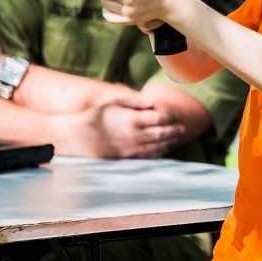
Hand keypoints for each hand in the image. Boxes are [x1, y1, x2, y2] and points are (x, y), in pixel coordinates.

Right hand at [59, 97, 185, 158]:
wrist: (78, 136)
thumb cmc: (95, 116)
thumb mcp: (114, 103)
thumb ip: (134, 102)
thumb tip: (152, 103)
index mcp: (132, 119)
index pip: (159, 118)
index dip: (170, 117)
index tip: (177, 115)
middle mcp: (134, 135)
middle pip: (161, 133)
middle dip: (174, 130)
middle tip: (183, 128)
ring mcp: (130, 148)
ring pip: (156, 146)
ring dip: (169, 142)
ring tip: (177, 138)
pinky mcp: (126, 157)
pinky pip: (146, 156)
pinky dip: (158, 153)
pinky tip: (164, 150)